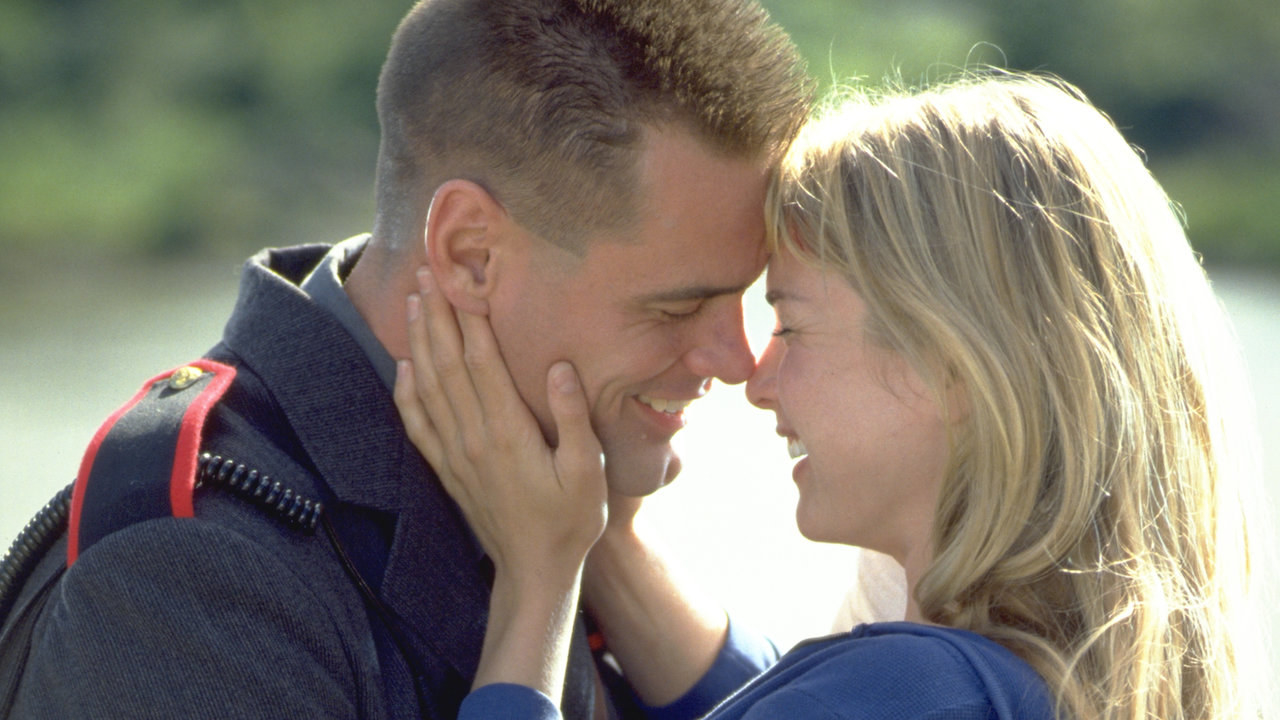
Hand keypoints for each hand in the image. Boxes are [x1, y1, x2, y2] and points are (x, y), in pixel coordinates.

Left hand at [393, 268, 606, 583]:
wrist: (534, 571)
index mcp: (508, 432)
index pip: (483, 362)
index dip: (472, 318)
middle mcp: (474, 438)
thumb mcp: (589, 471)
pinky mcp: (448, 470)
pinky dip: (406, 391)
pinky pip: (418, 424)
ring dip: (420, 341)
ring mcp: (456, 454)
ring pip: (428, 386)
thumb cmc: (571, 521)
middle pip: (448, 364)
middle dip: (438, 314)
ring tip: (416, 302)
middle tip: (429, 272)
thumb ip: (573, 418)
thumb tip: (559, 366)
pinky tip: (403, 367)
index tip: (466, 279)